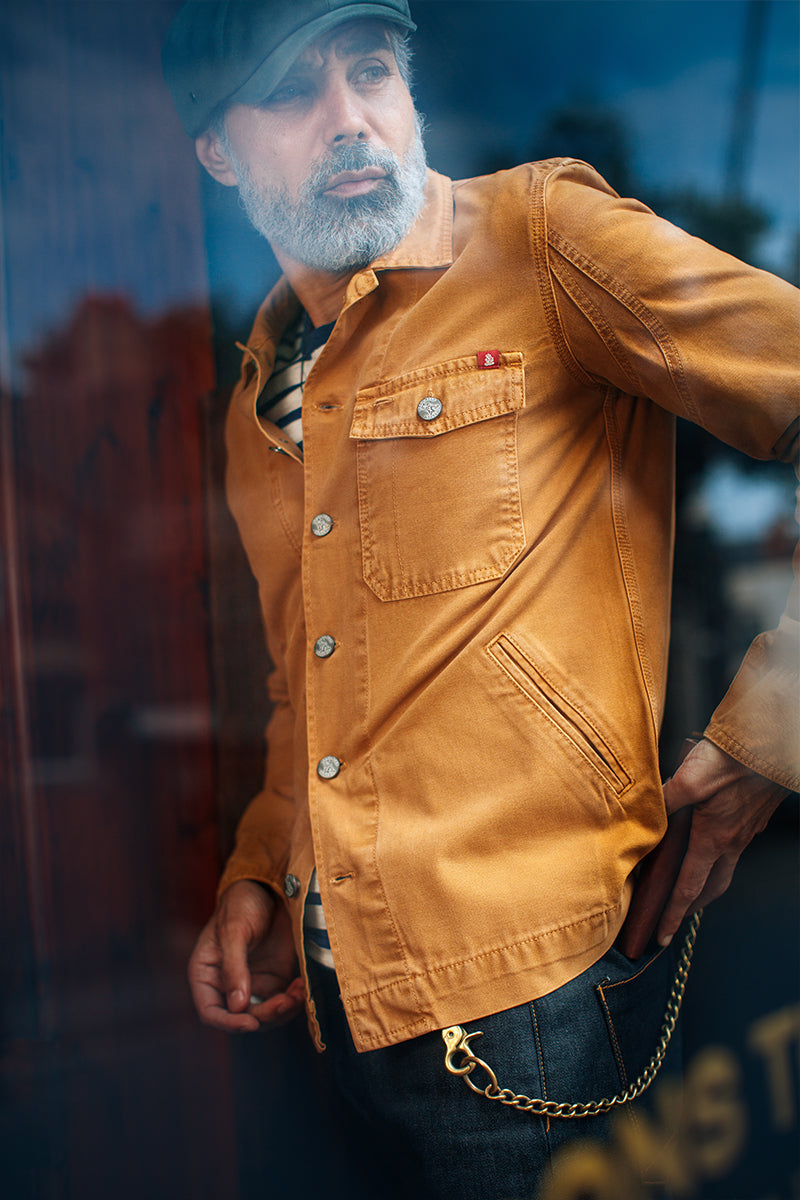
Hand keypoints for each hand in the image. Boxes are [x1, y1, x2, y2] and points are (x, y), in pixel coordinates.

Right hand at [188, 879, 304, 1031]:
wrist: (270, 886)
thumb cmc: (242, 903)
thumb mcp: (234, 931)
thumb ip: (234, 967)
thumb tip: (237, 1006)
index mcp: (206, 973)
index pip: (210, 1011)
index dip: (227, 1023)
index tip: (250, 1023)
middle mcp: (226, 984)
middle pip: (240, 1017)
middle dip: (263, 1016)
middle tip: (284, 1001)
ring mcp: (251, 984)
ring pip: (263, 1016)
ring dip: (281, 1011)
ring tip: (296, 993)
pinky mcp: (273, 980)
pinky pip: (281, 1002)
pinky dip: (292, 1001)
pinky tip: (300, 987)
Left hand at [657, 739, 788, 945]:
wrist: (768, 744)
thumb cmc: (730, 759)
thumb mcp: (688, 777)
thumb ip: (665, 797)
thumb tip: (647, 810)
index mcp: (713, 839)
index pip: (689, 887)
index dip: (673, 914)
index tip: (663, 934)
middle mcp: (732, 841)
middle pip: (712, 885)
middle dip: (693, 905)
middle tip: (676, 914)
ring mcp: (745, 831)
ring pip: (726, 866)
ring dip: (708, 879)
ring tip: (690, 880)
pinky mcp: (752, 817)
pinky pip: (734, 845)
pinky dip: (719, 853)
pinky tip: (709, 840)